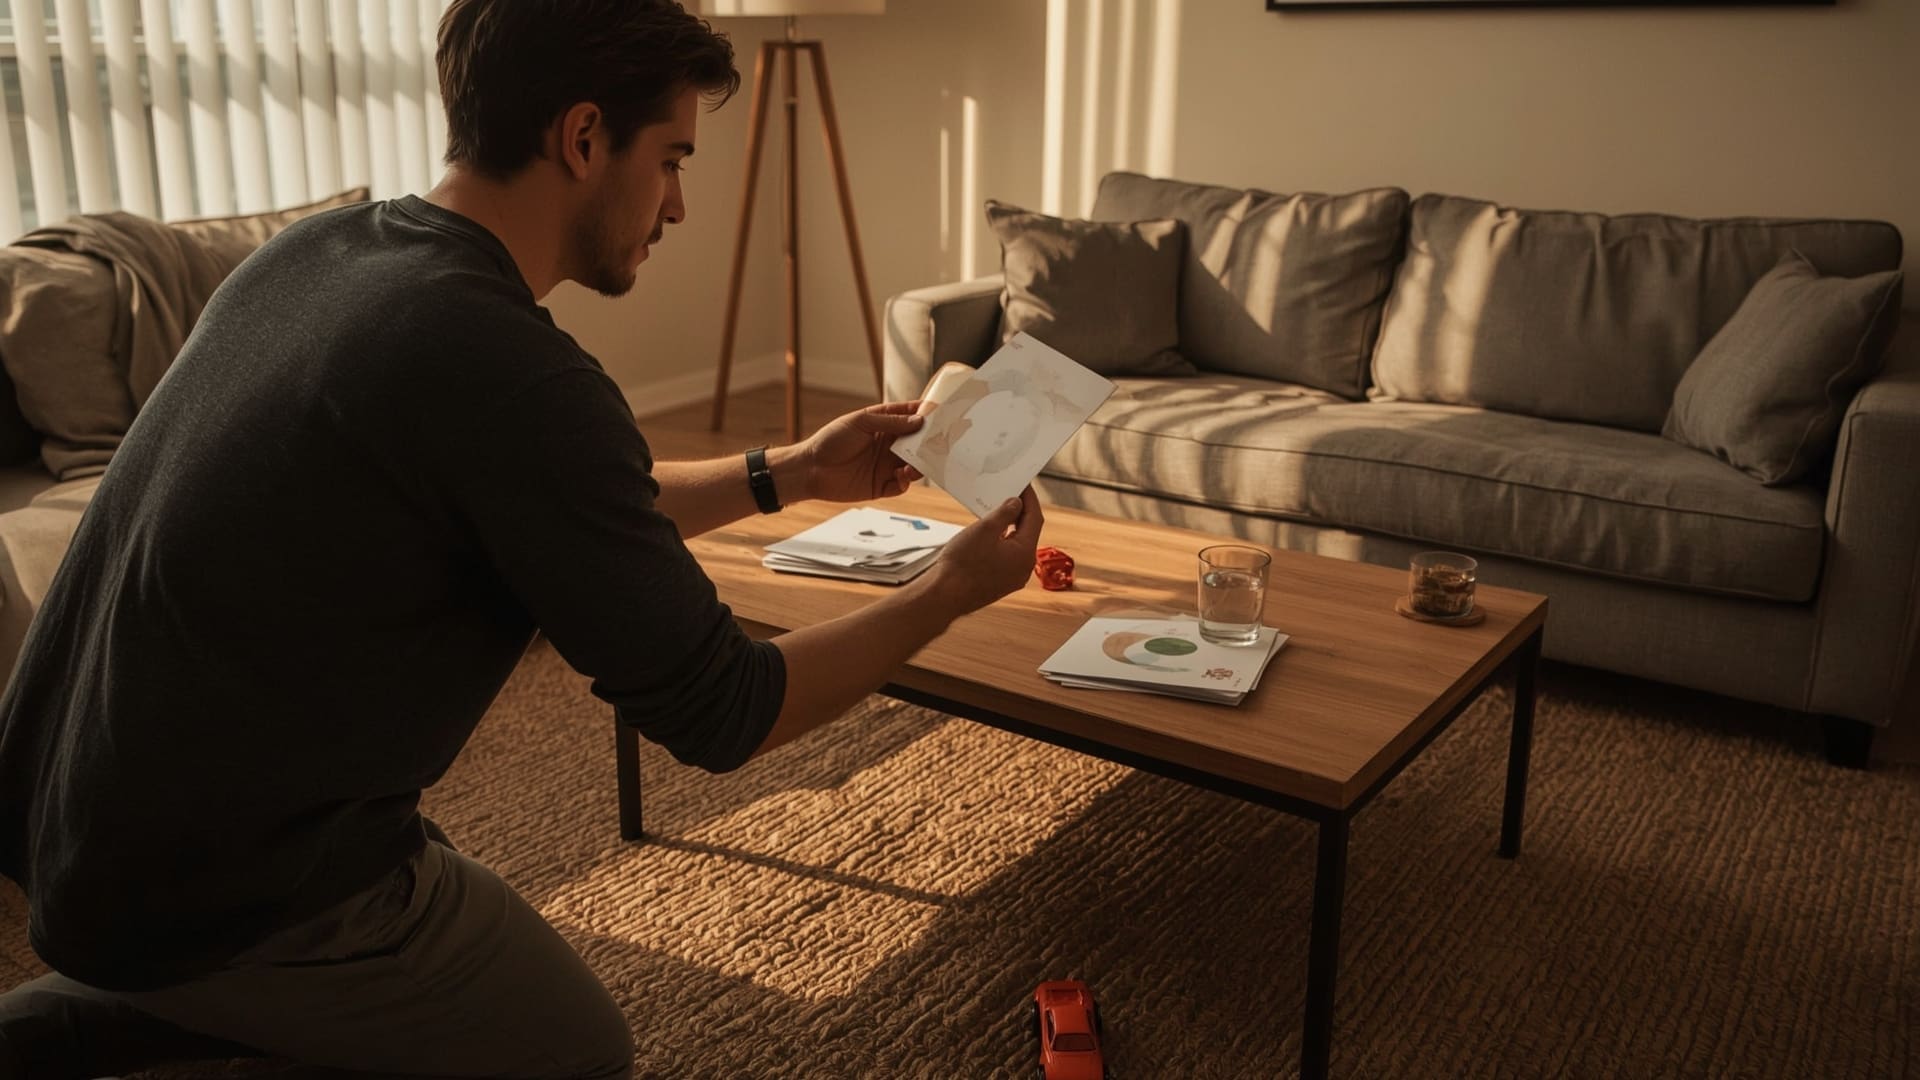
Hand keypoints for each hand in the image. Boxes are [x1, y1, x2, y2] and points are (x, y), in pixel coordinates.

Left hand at [796, 401, 926, 502]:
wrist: (810, 469)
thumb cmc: (831, 440)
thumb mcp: (860, 423)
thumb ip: (890, 422)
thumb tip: (919, 420)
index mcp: (882, 425)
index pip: (909, 417)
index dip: (925, 414)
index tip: (940, 413)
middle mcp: (887, 445)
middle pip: (916, 443)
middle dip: (927, 442)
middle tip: (938, 443)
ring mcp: (885, 466)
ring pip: (913, 465)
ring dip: (919, 465)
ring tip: (916, 464)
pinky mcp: (880, 486)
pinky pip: (901, 485)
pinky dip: (905, 481)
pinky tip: (902, 475)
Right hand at [922, 487, 1044, 615]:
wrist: (944, 596)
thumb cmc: (962, 564)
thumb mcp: (984, 529)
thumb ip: (1004, 513)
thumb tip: (1017, 503)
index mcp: (1025, 554)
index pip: (1035, 518)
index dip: (1029, 498)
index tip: (1023, 484)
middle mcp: (1023, 569)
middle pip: (1027, 532)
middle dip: (1019, 512)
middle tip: (1009, 493)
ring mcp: (1012, 579)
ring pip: (1016, 546)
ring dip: (1009, 527)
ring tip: (996, 511)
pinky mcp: (999, 584)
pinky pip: (1005, 558)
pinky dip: (1001, 542)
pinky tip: (988, 535)